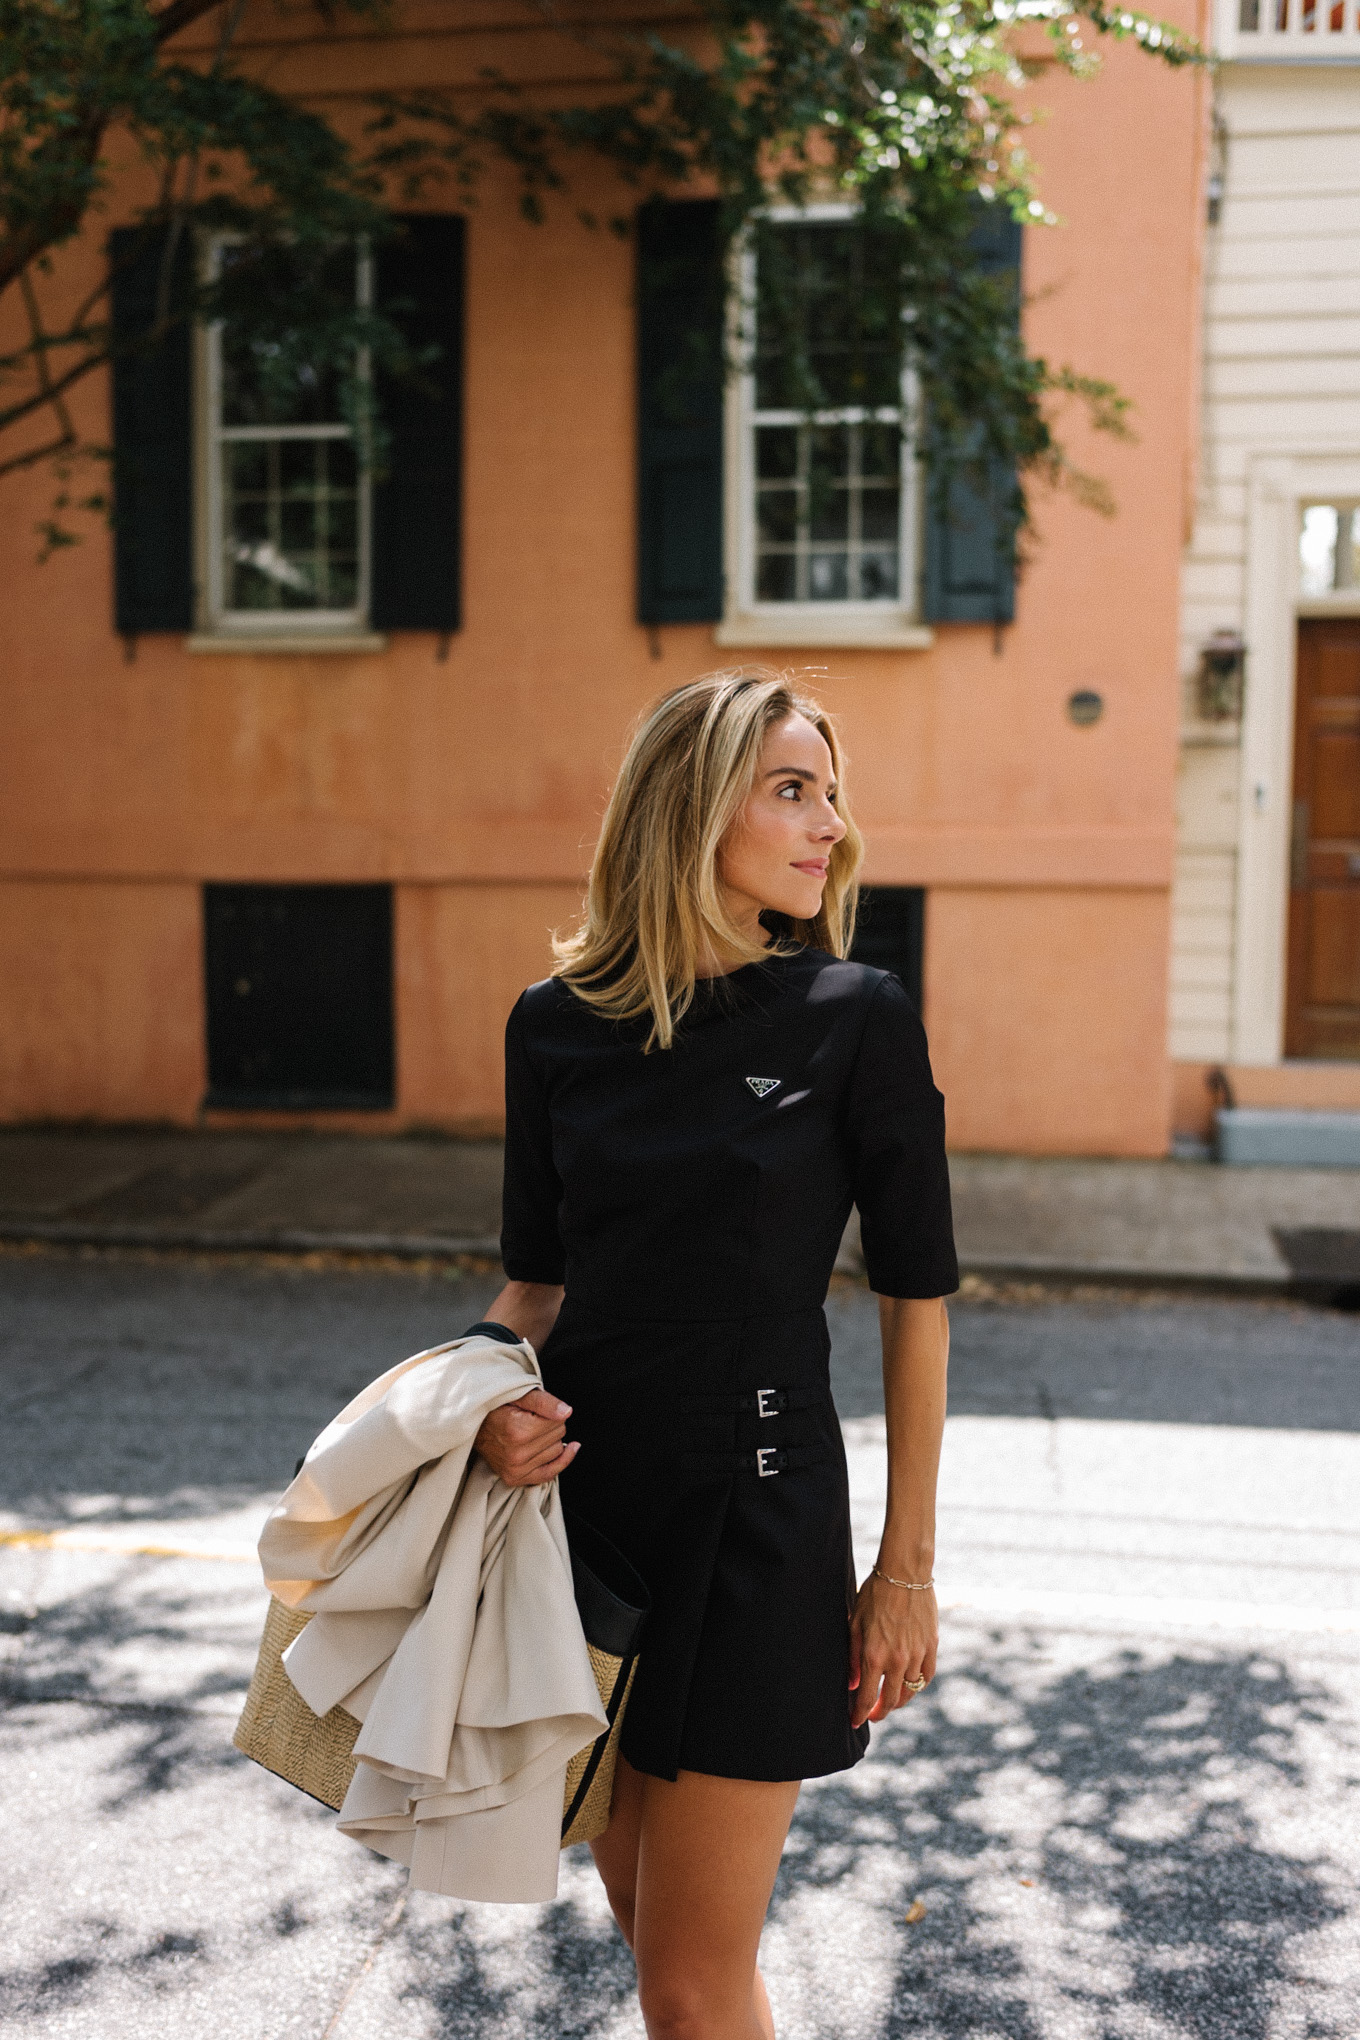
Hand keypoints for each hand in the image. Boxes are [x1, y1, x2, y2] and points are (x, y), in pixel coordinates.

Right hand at [473, 1389, 578, 1486]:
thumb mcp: (518, 1396)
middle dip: (552, 1424)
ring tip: (532, 1432)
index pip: (559, 1420)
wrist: (472, 1425)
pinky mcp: (514, 1478)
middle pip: (558, 1435)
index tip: (537, 1409)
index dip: (552, 1411)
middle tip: (533, 1419)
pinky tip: (569, 1449)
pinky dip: (561, 1462)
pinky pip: (549, 1474)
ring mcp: (515, 1469)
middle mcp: (517, 1454)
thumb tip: (567, 1412)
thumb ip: (544, 1402)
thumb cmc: (495, 1407)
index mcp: (518, 1432)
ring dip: (551, 1441)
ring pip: (556, 1452)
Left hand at [848, 1572, 936, 1727]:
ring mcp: (918, 1654)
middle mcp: (898, 1660)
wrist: (905, 1573)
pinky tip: (911, 1684)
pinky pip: (927, 1676)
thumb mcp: (855, 1624)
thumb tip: (853, 1685)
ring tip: (890, 1701)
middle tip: (873, 1714)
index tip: (856, 1721)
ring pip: (911, 1691)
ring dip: (900, 1701)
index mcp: (875, 1655)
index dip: (861, 1714)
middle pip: (891, 1700)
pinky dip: (919, 1685)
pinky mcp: (932, 1646)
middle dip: (880, 1712)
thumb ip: (854, 1658)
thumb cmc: (874, 1594)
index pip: (867, 1697)